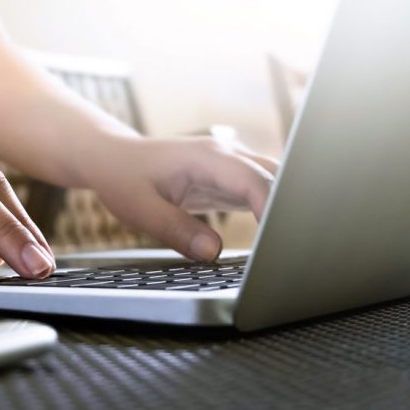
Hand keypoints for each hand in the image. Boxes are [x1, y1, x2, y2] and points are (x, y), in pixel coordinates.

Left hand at [83, 134, 278, 260]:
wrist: (112, 158)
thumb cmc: (122, 178)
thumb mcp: (140, 209)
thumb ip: (175, 230)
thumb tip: (212, 253)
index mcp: (208, 157)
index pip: (255, 181)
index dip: (272, 210)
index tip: (278, 242)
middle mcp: (226, 156)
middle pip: (276, 177)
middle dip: (291, 208)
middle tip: (296, 247)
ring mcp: (230, 166)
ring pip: (274, 182)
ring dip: (285, 208)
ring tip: (292, 245)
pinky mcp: (228, 179)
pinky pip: (260, 191)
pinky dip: (271, 211)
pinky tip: (276, 237)